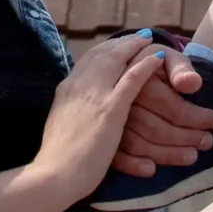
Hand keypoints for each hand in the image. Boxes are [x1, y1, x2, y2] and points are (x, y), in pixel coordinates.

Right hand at [32, 32, 177, 199]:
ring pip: (116, 59)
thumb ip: (72, 113)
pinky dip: (145, 65)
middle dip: (121, 43)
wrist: (54, 175)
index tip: (117, 44)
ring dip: (134, 46)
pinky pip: (131, 78)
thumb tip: (77, 111)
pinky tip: (158, 59)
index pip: (87, 59)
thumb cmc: (57, 161)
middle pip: (102, 53)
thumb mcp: (61, 127)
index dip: (104, 50)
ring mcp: (94, 95)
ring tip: (150, 40)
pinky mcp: (110, 109)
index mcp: (65, 89)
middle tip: (139, 36)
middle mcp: (78, 85)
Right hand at [111, 49, 212, 178]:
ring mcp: (111, 121)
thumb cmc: (153, 64)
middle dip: (187, 138)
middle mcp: (122, 101)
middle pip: (156, 129)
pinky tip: (151, 170)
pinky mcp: (105, 135)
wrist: (129, 66)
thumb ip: (181, 68)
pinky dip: (133, 165)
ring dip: (168, 155)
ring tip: (192, 156)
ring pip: (140, 144)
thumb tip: (192, 84)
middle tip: (208, 142)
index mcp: (139, 79)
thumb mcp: (169, 58)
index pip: (172, 107)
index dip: (197, 117)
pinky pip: (116, 156)